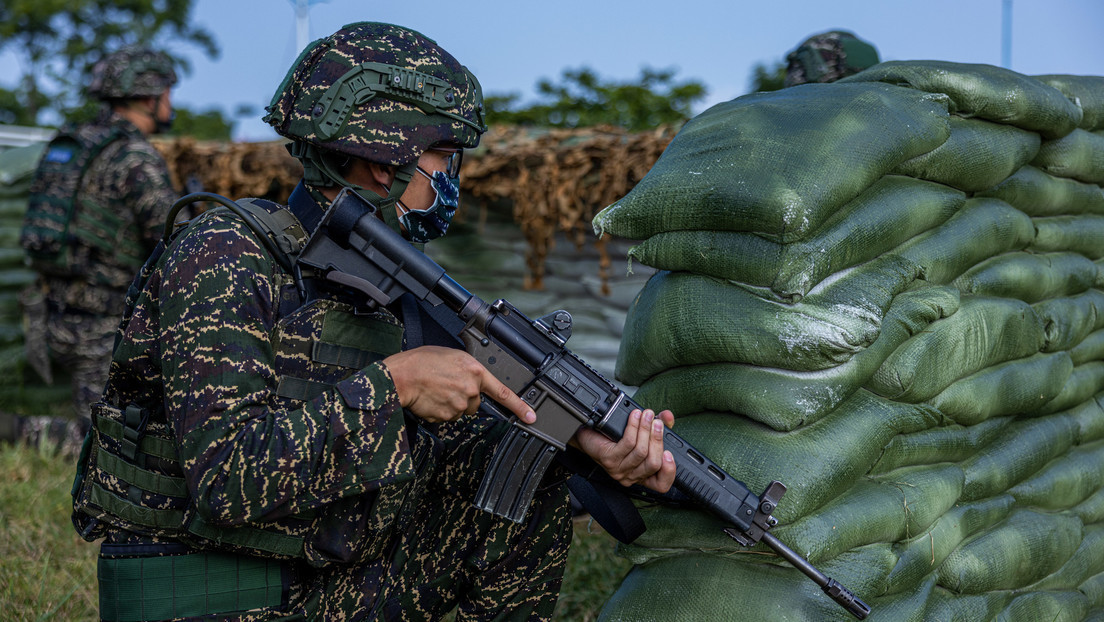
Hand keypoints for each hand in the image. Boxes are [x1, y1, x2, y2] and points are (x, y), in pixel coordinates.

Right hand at [383, 346, 535, 424]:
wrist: (402, 376)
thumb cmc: (421, 362)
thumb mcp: (451, 356)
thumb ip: (468, 369)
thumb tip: (472, 379)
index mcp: (474, 371)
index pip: (503, 393)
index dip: (520, 407)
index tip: (531, 417)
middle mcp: (470, 390)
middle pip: (476, 403)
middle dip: (465, 397)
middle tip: (447, 385)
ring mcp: (459, 405)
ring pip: (462, 411)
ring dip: (452, 404)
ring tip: (436, 389)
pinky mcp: (447, 416)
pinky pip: (448, 417)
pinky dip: (441, 411)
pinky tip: (431, 398)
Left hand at [572, 408, 675, 492]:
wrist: (588, 435)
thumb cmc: (615, 437)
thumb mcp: (642, 433)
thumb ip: (658, 426)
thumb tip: (668, 417)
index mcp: (642, 475)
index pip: (661, 485)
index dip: (669, 472)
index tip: (669, 454)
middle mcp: (631, 476)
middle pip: (653, 463)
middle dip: (658, 440)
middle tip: (657, 423)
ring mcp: (619, 470)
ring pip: (641, 452)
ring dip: (646, 430)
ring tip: (647, 415)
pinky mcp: (609, 460)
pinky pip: (627, 443)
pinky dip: (633, 427)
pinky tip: (634, 417)